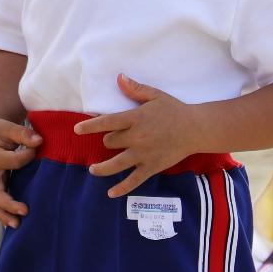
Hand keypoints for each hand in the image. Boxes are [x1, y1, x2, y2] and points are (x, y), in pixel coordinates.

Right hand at [0, 113, 40, 227]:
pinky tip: (13, 223)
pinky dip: (2, 214)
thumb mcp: (8, 127)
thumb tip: (39, 141)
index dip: (27, 156)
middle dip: (9, 204)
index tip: (36, 148)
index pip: (14, 162)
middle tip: (25, 210)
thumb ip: (23, 134)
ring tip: (17, 225)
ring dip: (3, 215)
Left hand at [76, 76, 205, 197]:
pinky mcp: (151, 167)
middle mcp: (136, 137)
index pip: (106, 122)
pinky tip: (111, 193)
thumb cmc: (175, 110)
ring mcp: (143, 154)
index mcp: (135, 119)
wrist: (195, 128)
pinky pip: (133, 180)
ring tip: (93, 169)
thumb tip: (119, 77)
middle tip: (112, 140)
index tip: (77, 130)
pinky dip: (121, 188)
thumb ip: (135, 89)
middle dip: (108, 141)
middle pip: (110, 142)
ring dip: (101, 168)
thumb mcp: (155, 95)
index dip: (90, 126)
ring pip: (115, 164)